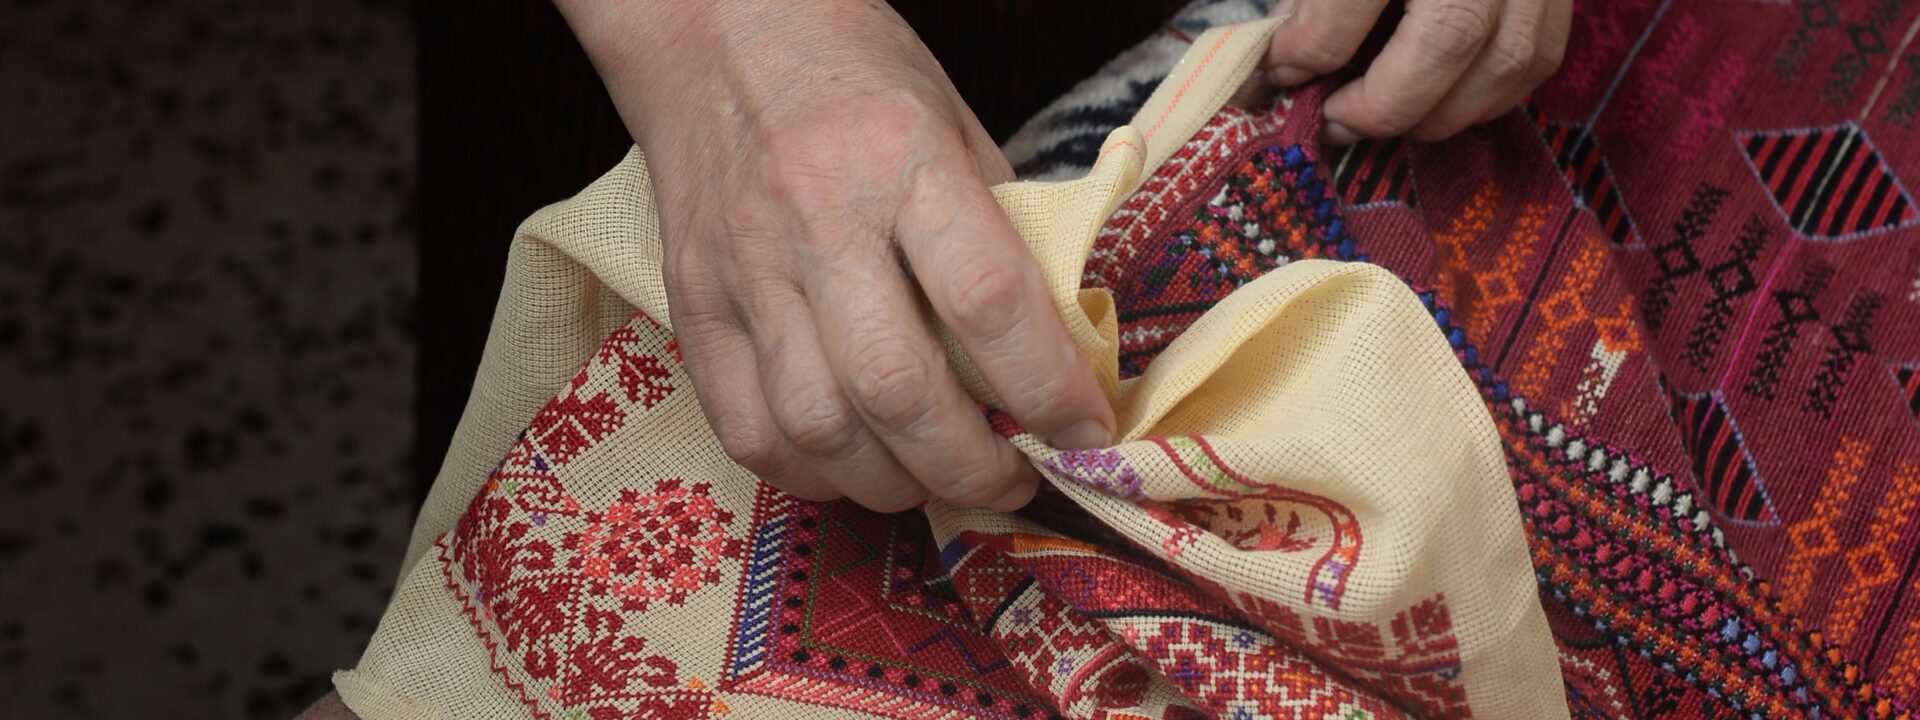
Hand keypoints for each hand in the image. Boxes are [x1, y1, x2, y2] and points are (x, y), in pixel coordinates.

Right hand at [558, 0, 1115, 511]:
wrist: (714, 31)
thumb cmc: (855, 80)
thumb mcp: (956, 126)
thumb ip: (1001, 235)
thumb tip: (1057, 355)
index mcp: (903, 159)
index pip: (988, 299)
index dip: (1048, 387)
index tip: (1086, 429)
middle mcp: (818, 220)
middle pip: (897, 387)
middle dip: (970, 465)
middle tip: (1010, 480)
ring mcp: (744, 272)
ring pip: (819, 427)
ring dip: (893, 484)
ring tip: (934, 479)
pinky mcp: (693, 308)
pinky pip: (749, 430)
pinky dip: (812, 474)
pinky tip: (854, 464)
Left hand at [1264, 0, 1571, 143]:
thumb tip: (1284, 49)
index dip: (1310, 48)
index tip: (1279, 69)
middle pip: (1451, 35)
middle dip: (1385, 102)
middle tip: (1335, 118)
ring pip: (1507, 57)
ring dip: (1439, 112)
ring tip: (1382, 116)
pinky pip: (1541, 52)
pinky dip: (1490, 94)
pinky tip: (1440, 101)